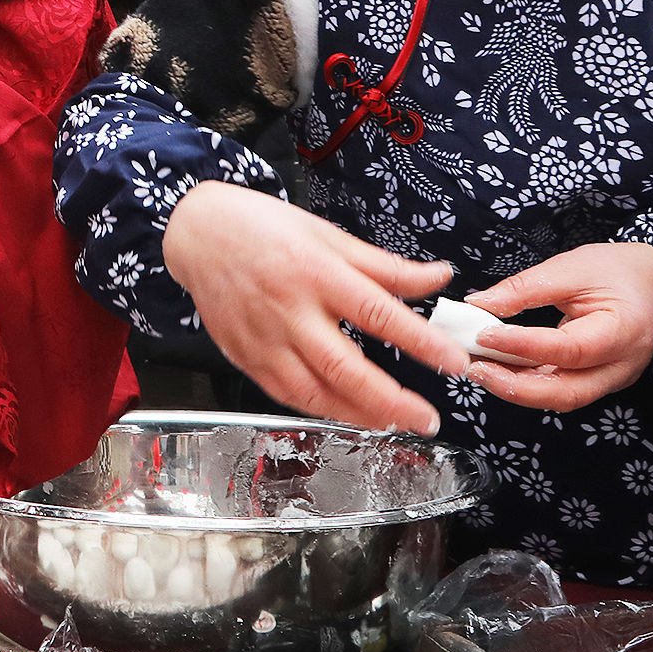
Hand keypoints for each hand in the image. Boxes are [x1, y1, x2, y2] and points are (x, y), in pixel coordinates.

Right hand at [159, 182, 459, 433]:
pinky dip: (321, 410)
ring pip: (314, 392)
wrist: (198, 233)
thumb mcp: (329, 236)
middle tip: (427, 418)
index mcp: (316, 272)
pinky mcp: (245, 357)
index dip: (421, 342)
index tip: (454, 363)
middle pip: (345, 367)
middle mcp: (289, 310)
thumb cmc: (264, 228)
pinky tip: (348, 414)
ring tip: (394, 423)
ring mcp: (264, 338)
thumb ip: (385, 267)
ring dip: (358, 415)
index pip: (379, 313)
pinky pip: (286, 395)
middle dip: (391, 401)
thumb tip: (438, 279)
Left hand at [458, 242, 652, 412]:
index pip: (570, 348)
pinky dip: (529, 385)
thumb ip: (526, 288)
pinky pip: (561, 391)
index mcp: (625, 331)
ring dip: (517, 389)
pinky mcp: (599, 382)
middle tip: (475, 368)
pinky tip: (500, 370)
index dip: (524, 346)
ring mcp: (612, 379)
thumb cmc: (616, 270)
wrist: (650, 283)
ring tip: (481, 369)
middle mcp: (622, 366)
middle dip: (515, 386)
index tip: (484, 335)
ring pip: (561, 397)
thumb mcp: (571, 267)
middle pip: (567, 392)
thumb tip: (479, 305)